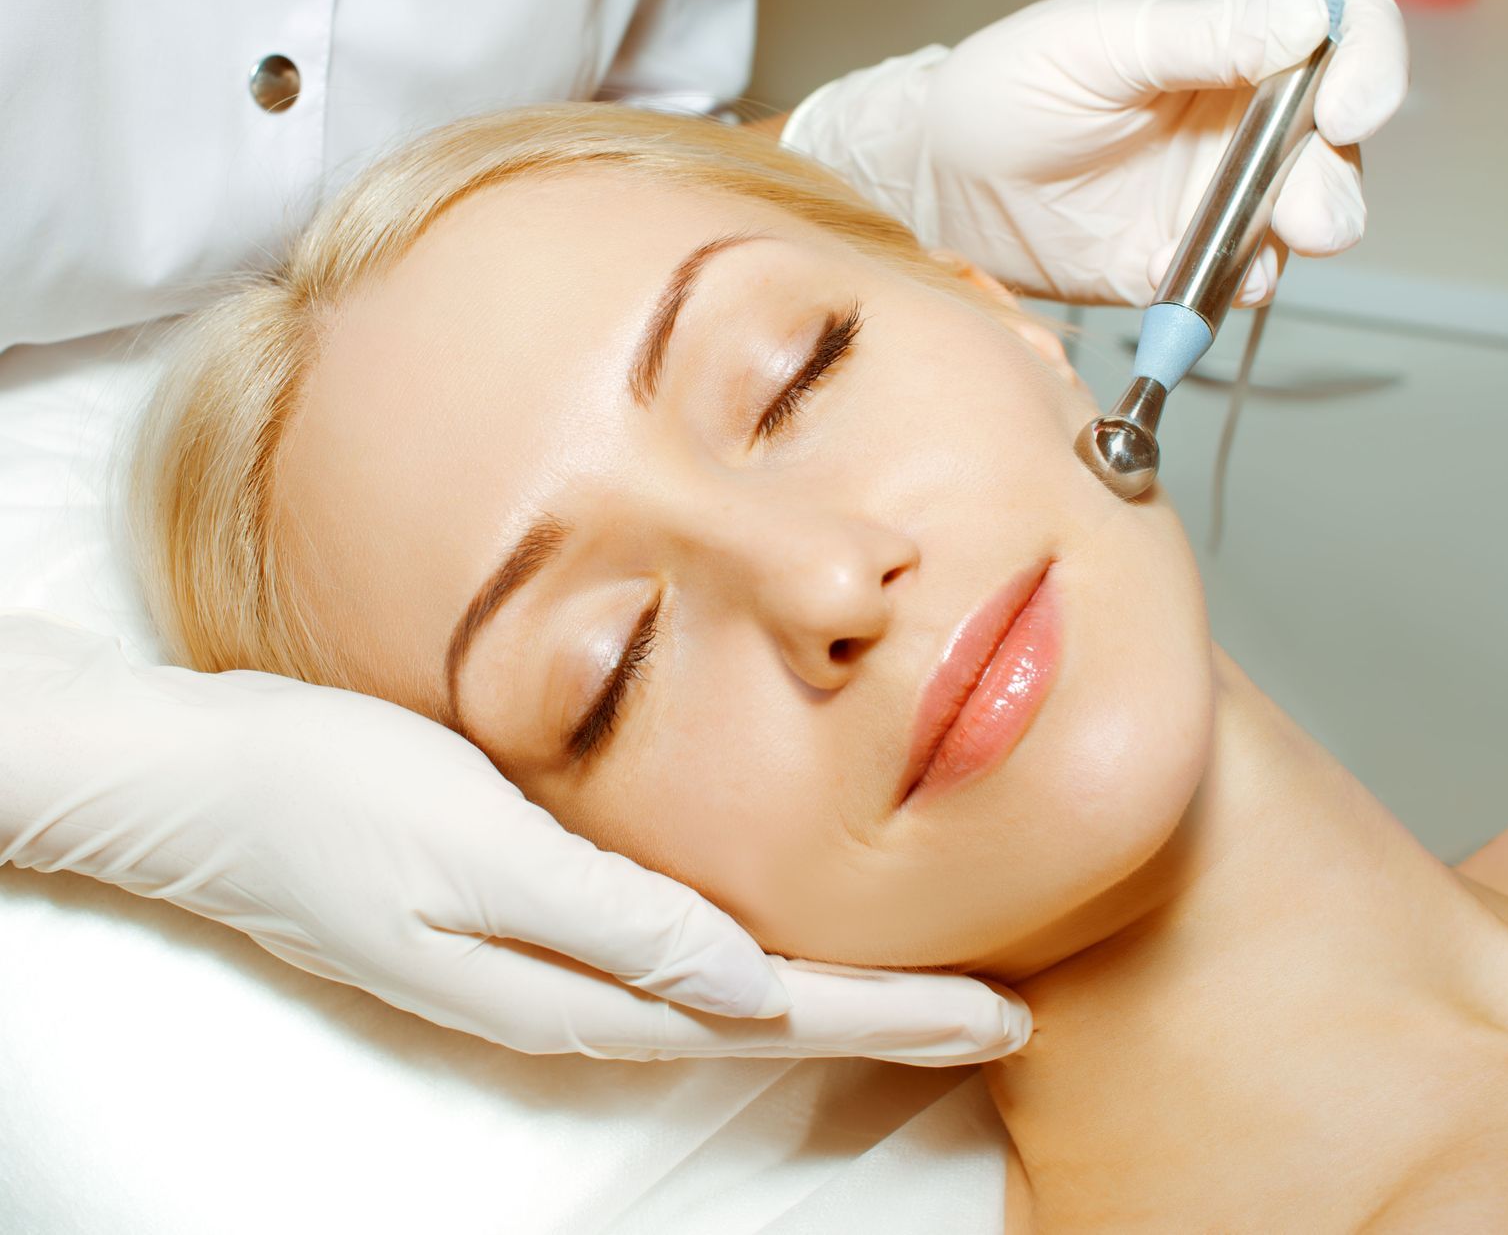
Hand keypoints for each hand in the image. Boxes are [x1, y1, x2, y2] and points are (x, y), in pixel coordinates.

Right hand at [0, 613, 1028, 1065]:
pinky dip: (758, 959)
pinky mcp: (535, 919)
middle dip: (891, 1019)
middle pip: (769, 1015)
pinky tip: (785, 941)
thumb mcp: (475, 847)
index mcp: (574, 981)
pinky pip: (678, 959)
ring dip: (836, 995)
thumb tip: (741, 984)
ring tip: (928, 988)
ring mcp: (553, 964)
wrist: (207, 784)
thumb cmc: (334, 797)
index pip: (772, 1010)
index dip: (893, 1016)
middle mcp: (577, 991)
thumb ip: (611, 920)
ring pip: (731, 994)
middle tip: (1003, 1012)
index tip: (998, 1014)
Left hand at [782, 0, 1407, 305]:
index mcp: (1237, 34)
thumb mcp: (1096, 41)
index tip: (1346, 108)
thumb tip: (1306, 16)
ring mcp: (1227, 190)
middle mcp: (1249, 112)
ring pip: (1313, 213)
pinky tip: (1205, 280)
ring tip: (1280, 242)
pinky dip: (1239, 283)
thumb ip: (1200, 35)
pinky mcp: (1193, 259)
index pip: (1347, 31)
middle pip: (1342, 139)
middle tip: (1309, 211)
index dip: (1368, 65)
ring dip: (1309, 232)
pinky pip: (1245, 277)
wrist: (943, 184)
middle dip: (1338, 177)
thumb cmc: (1008, 87)